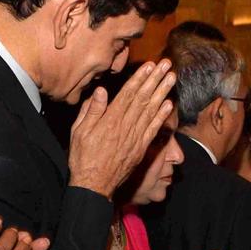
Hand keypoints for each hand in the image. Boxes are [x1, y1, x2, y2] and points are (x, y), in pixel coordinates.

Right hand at [68, 60, 176, 197]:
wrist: (95, 185)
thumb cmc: (83, 158)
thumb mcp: (79, 132)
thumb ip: (91, 111)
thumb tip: (100, 91)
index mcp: (110, 120)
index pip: (128, 94)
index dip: (140, 78)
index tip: (150, 65)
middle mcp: (126, 126)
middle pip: (143, 98)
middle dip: (155, 79)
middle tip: (167, 64)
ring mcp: (135, 137)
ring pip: (152, 110)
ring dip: (163, 92)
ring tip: (172, 78)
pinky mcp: (140, 148)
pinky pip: (153, 129)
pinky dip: (162, 116)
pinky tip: (169, 104)